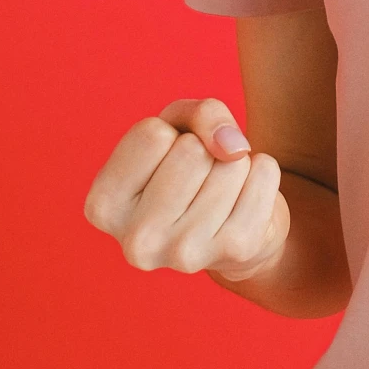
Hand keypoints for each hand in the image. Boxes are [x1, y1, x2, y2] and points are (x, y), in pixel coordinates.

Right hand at [83, 97, 290, 282]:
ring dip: (234, 163)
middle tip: (199, 178)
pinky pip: (263, 175)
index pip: (151, 135)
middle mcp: (136, 242)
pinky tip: (245, 199)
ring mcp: (184, 255)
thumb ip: (201, 113)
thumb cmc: (190, 169)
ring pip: (230, 163)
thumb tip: (233, 148)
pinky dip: (263, 173)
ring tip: (220, 190)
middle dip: (204, 150)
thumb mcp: (179, 125)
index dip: (169, 134)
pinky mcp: (235, 251)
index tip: (166, 160)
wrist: (231, 227)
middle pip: (191, 151)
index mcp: (104, 207)